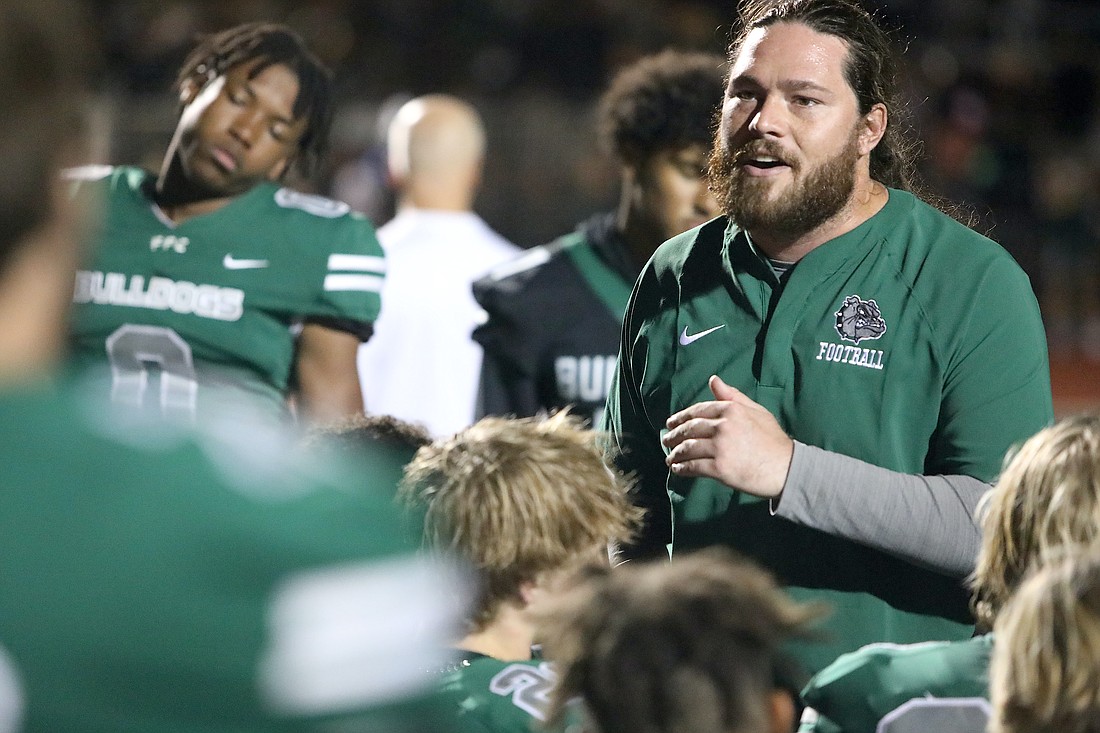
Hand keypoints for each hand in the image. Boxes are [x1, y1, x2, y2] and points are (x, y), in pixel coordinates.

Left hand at [661, 375, 793, 497]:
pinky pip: (693, 466)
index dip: (681, 417)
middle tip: (665, 440)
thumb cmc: (774, 440)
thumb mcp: (756, 411)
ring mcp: (720, 447)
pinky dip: (682, 468)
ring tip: (670, 458)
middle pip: (689, 429)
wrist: (786, 468)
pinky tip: (677, 470)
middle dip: (673, 435)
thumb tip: (714, 380)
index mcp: (731, 410)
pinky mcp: (719, 468)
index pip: (698, 411)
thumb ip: (733, 396)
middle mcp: (723, 426)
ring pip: (688, 448)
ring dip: (675, 454)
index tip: (671, 423)